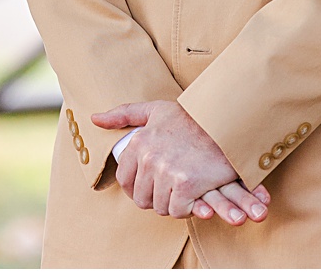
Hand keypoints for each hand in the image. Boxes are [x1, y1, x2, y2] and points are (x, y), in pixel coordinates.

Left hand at [94, 101, 267, 221]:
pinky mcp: (186, 185)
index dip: (137, 188)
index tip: (151, 187)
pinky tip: (194, 196)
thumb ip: (123, 114)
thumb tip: (94, 119)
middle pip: (141, 197)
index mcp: (139, 142)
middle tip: (170, 190)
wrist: (226, 123)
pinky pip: (177, 210)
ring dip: (171, 204)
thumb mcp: (155, 110)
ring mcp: (167, 172)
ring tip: (183, 191)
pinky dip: (186, 208)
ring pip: (159, 206)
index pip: (125, 180)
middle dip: (155, 197)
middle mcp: (149, 158)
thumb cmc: (191, 118)